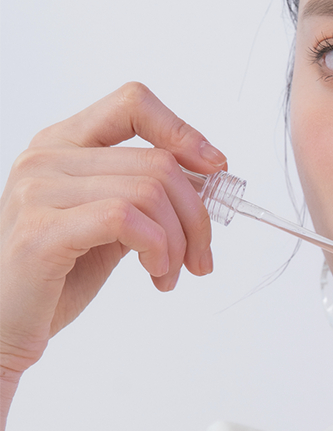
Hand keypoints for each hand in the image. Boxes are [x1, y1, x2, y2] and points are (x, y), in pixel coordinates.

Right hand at [0, 82, 226, 399]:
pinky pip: (125, 219)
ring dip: (179, 242)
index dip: (183, 132)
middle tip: (199, 259)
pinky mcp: (40, 231)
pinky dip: (158, 249)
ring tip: (170, 273)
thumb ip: (150, 194)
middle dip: (196, 217)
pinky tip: (155, 275)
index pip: (132, 103)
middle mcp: (45, 157)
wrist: (5, 327)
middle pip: (159, 163)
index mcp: (63, 144)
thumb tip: (211, 175)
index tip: (215, 168)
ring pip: (150, 192)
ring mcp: (37, 191)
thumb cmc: (59, 276)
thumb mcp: (114, 224)